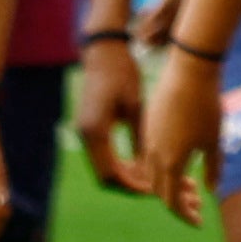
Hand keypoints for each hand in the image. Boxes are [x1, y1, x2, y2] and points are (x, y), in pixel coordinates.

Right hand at [74, 32, 150, 194]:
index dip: (132, 186)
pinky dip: (120, 163)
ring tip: (151, 179)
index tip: (154, 189)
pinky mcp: (90, 128)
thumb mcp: (136, 105)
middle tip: (155, 188)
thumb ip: (140, 137)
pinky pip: (104, 155)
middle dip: (130, 185)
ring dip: (125, 176)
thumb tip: (150, 167)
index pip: (111, 174)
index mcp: (96, 132)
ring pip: (104, 168)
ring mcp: (85, 133)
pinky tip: (140, 164)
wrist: (103, 52)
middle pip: (105, 176)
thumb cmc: (122, 72)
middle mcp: (86, 136)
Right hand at [136, 38, 227, 222]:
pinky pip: (150, 157)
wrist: (188, 69)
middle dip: (179, 203)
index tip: (199, 223)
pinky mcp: (148, 125)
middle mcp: (153, 155)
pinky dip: (163, 168)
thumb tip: (210, 190)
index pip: (172, 202)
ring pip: (153, 174)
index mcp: (170, 163)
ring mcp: (148, 140)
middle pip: (160, 191)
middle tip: (197, 207)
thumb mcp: (214, 139)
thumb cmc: (205, 105)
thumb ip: (212, 168)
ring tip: (192, 185)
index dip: (185, 215)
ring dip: (170, 185)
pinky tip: (180, 162)